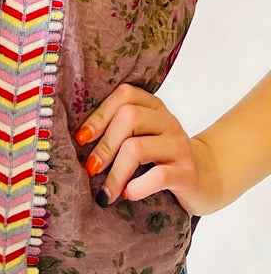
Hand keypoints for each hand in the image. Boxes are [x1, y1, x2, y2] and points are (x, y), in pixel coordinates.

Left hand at [74, 83, 223, 214]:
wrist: (209, 176)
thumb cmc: (164, 156)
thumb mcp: (145, 135)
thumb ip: (121, 129)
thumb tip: (80, 140)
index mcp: (153, 106)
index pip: (124, 95)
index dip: (99, 115)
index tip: (81, 138)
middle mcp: (167, 121)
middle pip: (128, 118)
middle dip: (104, 145)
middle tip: (91, 169)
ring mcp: (178, 146)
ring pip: (137, 148)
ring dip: (115, 173)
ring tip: (106, 192)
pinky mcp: (187, 173)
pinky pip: (158, 176)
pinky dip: (137, 186)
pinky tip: (129, 194)